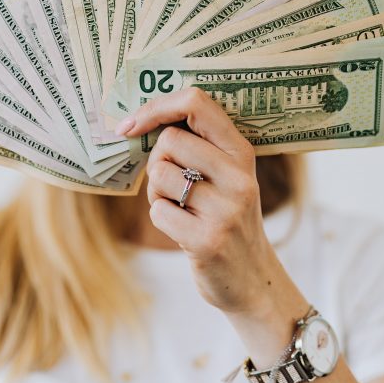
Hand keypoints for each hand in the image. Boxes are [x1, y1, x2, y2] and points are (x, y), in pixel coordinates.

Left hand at [115, 88, 305, 318]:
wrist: (251, 279)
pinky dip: (161, 219)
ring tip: (180, 209)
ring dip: (157, 194)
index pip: (196, 103)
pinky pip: (158, 212)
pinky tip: (183, 230)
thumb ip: (199, 146)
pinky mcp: (208, 240)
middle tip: (172, 186)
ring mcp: (226, 209)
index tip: (132, 125)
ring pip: (160, 175)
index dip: (156, 107)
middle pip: (169, 140)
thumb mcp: (227, 176)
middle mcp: (238, 176)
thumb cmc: (226, 217)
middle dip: (157, 162)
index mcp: (241, 152)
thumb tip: (139, 120)